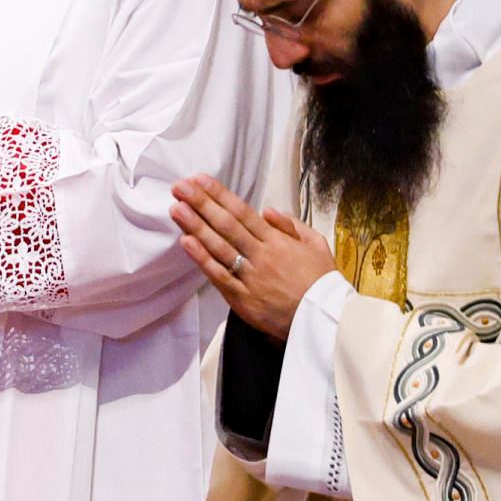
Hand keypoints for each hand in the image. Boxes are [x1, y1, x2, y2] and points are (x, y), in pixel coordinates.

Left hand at [173, 176, 335, 340]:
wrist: (324, 320)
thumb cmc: (320, 282)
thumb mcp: (317, 246)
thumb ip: (293, 225)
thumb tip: (268, 210)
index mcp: (278, 241)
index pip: (243, 213)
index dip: (220, 195)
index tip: (200, 180)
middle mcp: (261, 255)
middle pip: (226, 225)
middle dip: (201, 203)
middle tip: (180, 186)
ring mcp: (250, 276)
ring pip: (219, 247)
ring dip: (195, 226)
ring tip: (176, 208)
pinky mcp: (242, 298)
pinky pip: (219, 275)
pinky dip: (202, 259)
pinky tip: (186, 242)